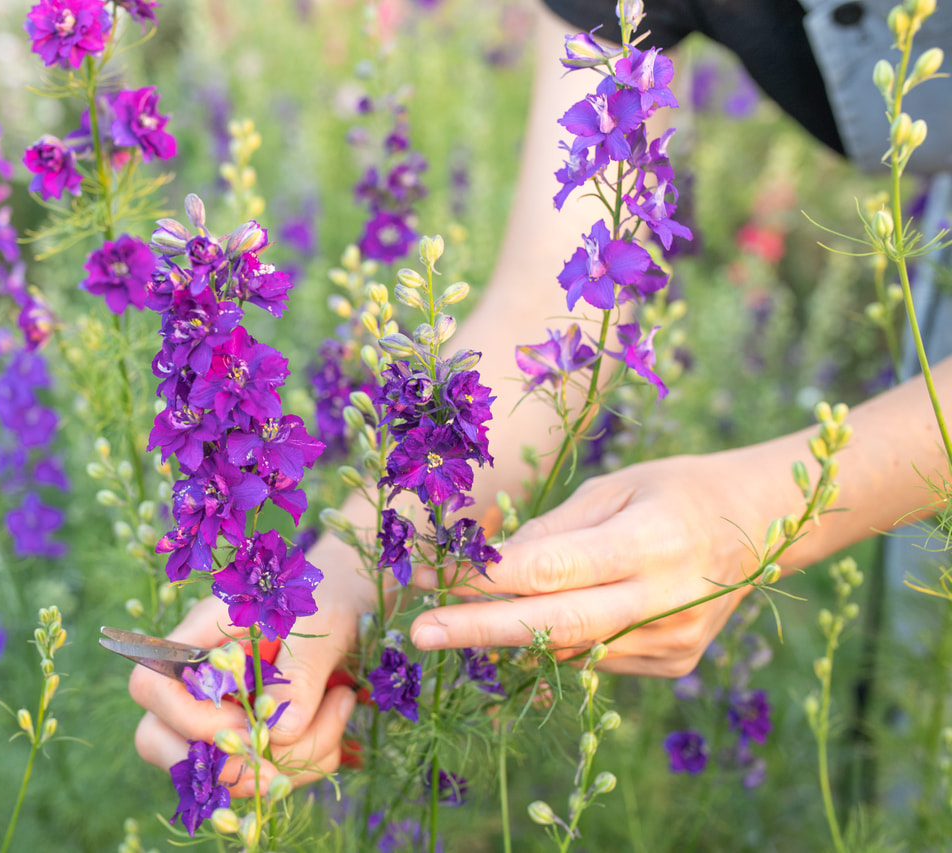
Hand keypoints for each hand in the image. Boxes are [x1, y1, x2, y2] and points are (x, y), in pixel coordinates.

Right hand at [131, 536, 374, 794]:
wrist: (344, 607)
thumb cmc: (325, 603)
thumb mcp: (319, 627)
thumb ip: (300, 674)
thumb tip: (280, 731)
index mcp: (198, 635)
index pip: (151, 686)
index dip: (193, 720)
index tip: (253, 727)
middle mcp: (194, 678)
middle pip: (155, 739)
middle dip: (219, 766)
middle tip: (276, 774)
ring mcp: (213, 713)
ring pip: (213, 768)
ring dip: (281, 765)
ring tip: (337, 710)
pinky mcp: (242, 739)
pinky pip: (252, 776)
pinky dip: (296, 768)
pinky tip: (334, 728)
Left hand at [409, 452, 786, 676]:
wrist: (759, 525)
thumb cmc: (676, 490)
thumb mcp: (614, 487)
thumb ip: (553, 531)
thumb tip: (490, 566)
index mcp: (653, 541)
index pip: (552, 570)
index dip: (487, 579)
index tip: (432, 578)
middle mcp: (666, 600)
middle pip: (554, 625)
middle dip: (478, 630)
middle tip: (418, 633)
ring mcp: (673, 640)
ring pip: (569, 647)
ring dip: (507, 635)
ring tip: (457, 621)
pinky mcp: (674, 662)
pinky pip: (594, 655)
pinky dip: (555, 638)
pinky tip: (538, 616)